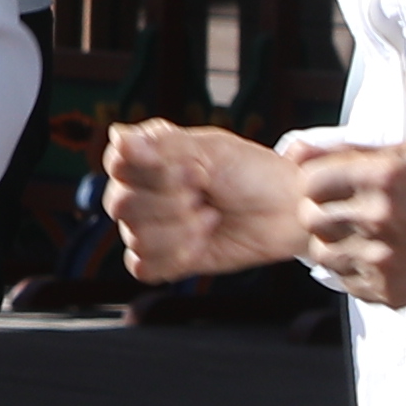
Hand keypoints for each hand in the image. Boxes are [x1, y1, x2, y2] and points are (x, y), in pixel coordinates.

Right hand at [102, 115, 313, 282]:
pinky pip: (143, 267)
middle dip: (172, 204)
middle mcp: (146, 189)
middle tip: (204, 194)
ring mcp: (153, 225)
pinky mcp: (166, 258)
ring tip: (210, 218)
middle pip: (122, 204)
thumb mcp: (212, 151)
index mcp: (151, 154)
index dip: (152, 173)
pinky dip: (174, 258)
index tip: (191, 171)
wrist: (287, 213)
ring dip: (181, 232)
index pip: (118, 164)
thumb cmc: (254, 174)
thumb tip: (117, 137)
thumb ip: (162, 146)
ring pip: (135, 237)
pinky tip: (199, 245)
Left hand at [279, 135, 405, 309]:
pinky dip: (357, 271)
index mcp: (384, 176)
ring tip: (364, 236)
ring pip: (324, 254)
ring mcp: (385, 259)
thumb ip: (348, 149)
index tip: (333, 187)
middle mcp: (381, 217)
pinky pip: (347, 283)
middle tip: (346, 213)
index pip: (310, 182)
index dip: (318, 183)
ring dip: (336, 244)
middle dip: (322, 213)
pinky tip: (384, 257)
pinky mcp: (392, 292)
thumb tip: (292, 149)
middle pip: (311, 219)